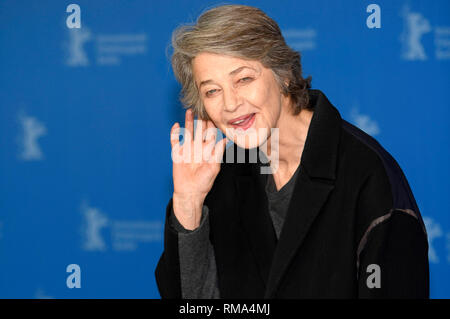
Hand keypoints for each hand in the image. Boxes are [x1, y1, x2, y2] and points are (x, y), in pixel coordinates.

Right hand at [170, 108, 226, 229]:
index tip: (215, 116)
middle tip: (203, 109)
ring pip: (188, 132)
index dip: (212, 125)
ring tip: (190, 111)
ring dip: (188, 122)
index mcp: (208, 150)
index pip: (211, 134)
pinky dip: (175, 133)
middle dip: (201, 120)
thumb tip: (225, 140)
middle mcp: (198, 147)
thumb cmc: (204, 182)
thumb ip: (218, 153)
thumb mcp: (214, 167)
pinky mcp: (177, 153)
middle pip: (199, 130)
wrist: (190, 192)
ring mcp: (187, 149)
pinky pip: (175, 141)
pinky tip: (176, 125)